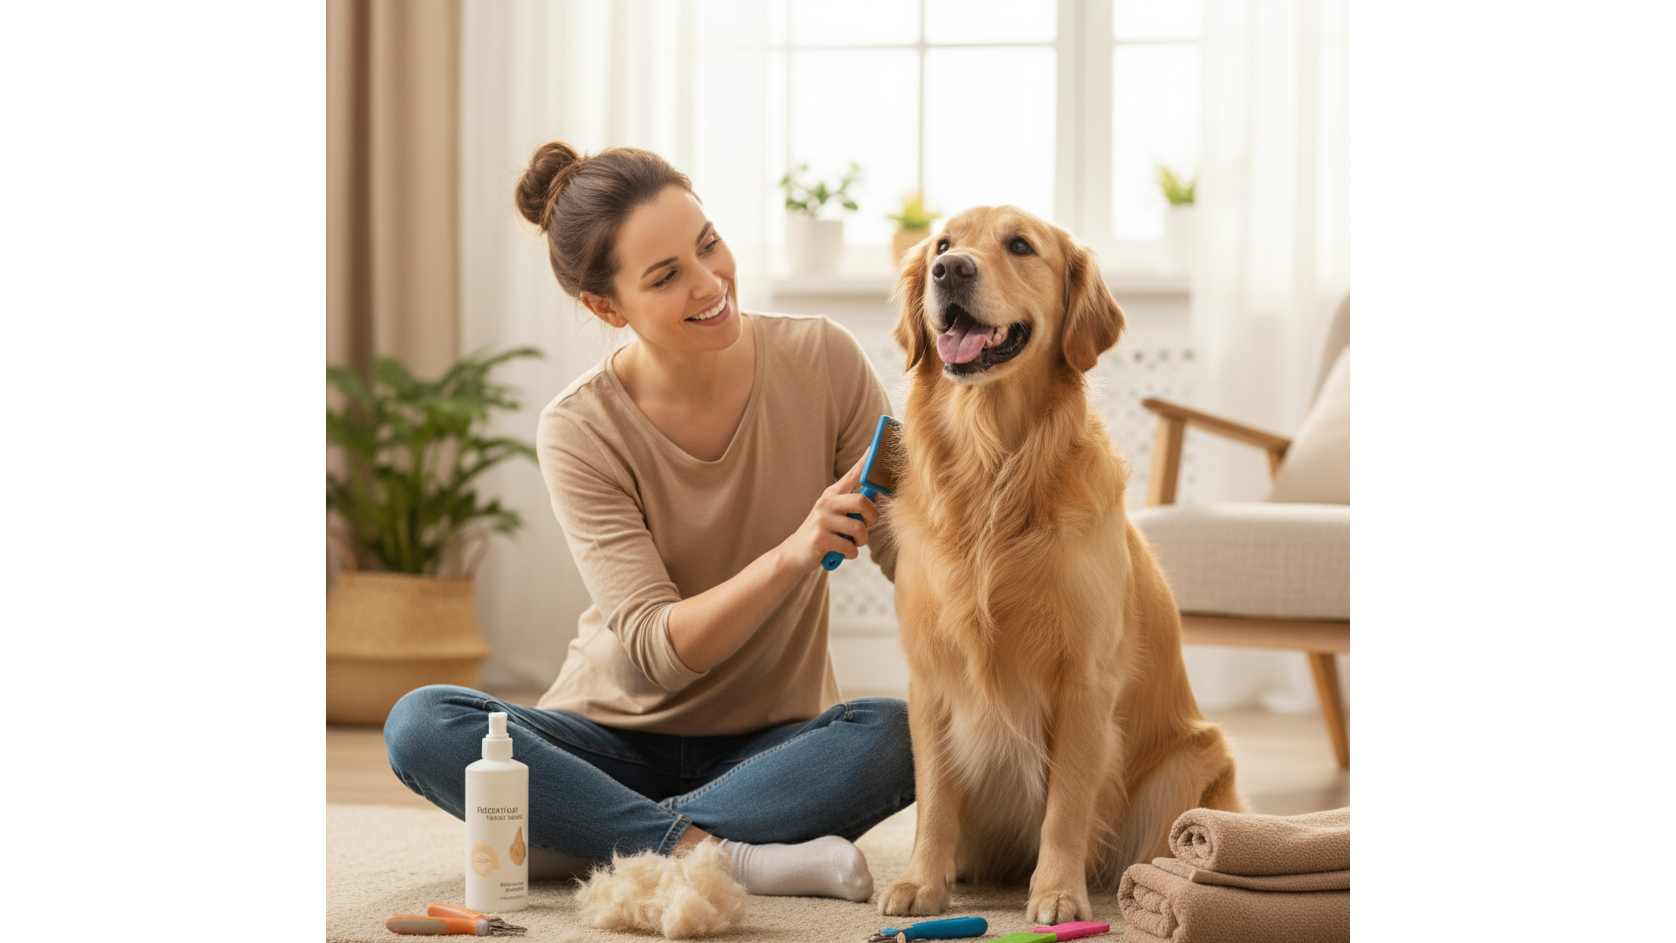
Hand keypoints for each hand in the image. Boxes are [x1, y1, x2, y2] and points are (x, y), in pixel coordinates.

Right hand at [779, 454, 878, 572]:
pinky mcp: (819, 538)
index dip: (866, 461)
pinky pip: (850, 547)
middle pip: (862, 502)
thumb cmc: (823, 533)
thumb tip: (877, 492)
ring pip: (859, 528)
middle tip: (866, 526)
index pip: (854, 474)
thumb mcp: (836, 515)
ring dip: (861, 541)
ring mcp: (822, 519)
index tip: (876, 445)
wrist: (795, 554)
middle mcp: (826, 502)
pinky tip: (842, 552)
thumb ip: (854, 504)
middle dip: (872, 518)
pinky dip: (851, 553)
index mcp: (832, 494)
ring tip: (852, 543)